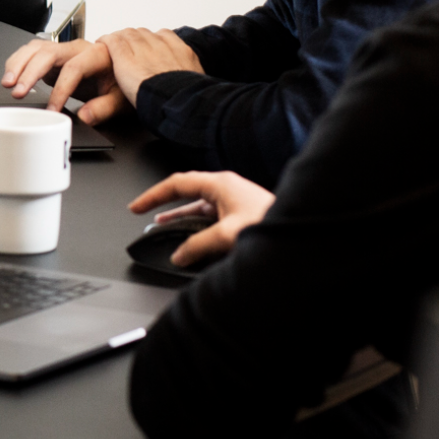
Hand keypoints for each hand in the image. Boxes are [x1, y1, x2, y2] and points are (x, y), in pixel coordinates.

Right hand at [1, 38, 124, 122]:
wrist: (119, 74)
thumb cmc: (120, 83)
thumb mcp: (120, 99)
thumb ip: (103, 108)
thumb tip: (84, 117)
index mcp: (96, 54)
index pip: (73, 68)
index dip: (61, 90)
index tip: (53, 110)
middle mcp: (76, 48)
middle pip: (47, 53)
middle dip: (29, 72)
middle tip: (17, 91)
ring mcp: (62, 51)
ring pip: (34, 49)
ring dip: (17, 64)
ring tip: (7, 83)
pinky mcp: (52, 57)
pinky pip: (30, 53)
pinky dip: (18, 63)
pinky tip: (11, 77)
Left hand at [101, 28, 202, 105]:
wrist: (177, 101)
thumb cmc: (186, 100)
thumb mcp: (196, 85)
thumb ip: (188, 78)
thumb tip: (187, 84)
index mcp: (182, 53)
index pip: (164, 36)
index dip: (152, 41)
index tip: (147, 47)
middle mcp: (162, 47)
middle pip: (143, 34)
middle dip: (134, 39)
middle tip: (127, 48)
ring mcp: (143, 49)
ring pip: (127, 35)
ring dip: (120, 40)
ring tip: (113, 46)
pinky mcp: (125, 57)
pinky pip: (113, 41)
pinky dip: (106, 41)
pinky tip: (102, 43)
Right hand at [129, 170, 274, 266]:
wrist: (302, 234)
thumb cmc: (271, 224)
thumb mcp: (226, 236)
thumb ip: (197, 245)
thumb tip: (180, 255)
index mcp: (220, 184)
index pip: (176, 184)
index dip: (152, 195)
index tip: (136, 207)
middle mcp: (227, 189)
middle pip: (186, 193)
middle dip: (164, 205)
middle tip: (145, 214)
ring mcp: (235, 201)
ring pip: (199, 206)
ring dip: (181, 218)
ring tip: (164, 228)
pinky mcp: (242, 214)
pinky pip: (211, 217)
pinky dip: (197, 226)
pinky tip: (193, 239)